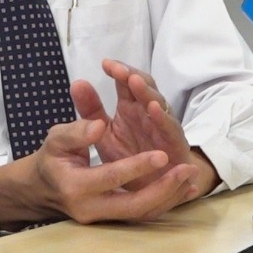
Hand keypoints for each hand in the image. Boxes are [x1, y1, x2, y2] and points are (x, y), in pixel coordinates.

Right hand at [0, 117, 199, 229]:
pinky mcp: (112, 218)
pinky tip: (184, 189)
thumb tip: (98, 125)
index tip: (160, 153)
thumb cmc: (51, 158)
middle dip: (162, 190)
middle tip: (185, 170)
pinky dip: (165, 202)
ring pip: (141, 214)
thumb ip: (76, 131)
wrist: (41, 188)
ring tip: (191, 178)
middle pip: (133, 207)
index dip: (136, 167)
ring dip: (169, 197)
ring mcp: (102, 217)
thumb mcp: (55, 139)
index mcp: (75, 186)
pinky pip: (142, 214)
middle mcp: (90, 208)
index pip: (110, 178)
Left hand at [71, 59, 218, 194]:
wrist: (152, 188)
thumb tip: (77, 82)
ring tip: (134, 81)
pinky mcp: (174, 143)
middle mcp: (148, 112)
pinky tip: (152, 108)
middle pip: (144, 86)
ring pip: (158, 103)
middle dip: (132, 76)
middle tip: (118, 70)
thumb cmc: (129, 158)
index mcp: (131, 107)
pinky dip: (162, 117)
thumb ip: (91, 110)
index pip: (127, 82)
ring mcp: (163, 125)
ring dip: (147, 91)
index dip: (119, 70)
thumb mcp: (104, 134)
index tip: (105, 64)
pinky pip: (169, 128)